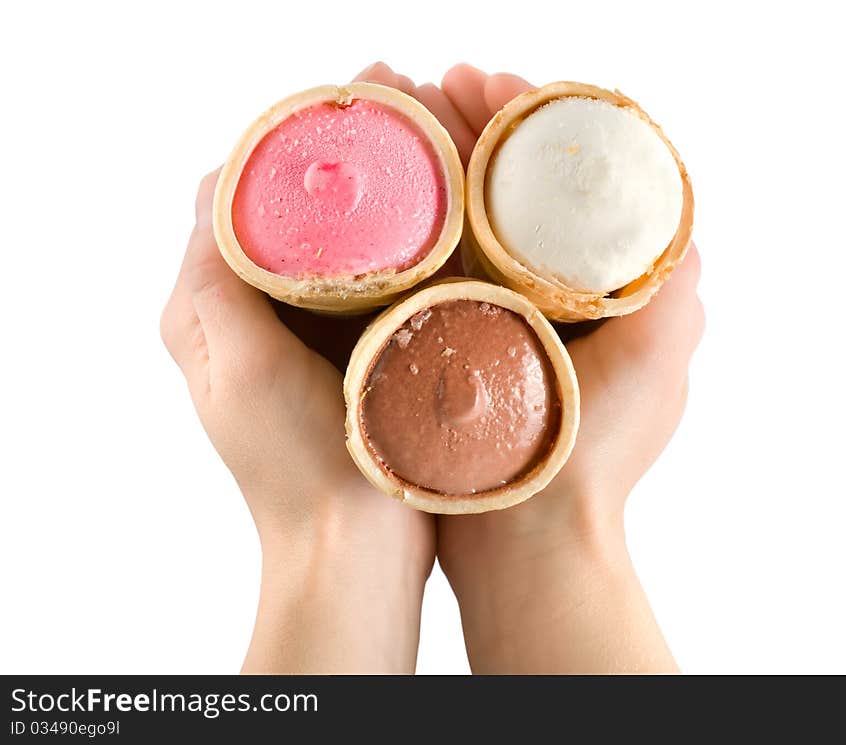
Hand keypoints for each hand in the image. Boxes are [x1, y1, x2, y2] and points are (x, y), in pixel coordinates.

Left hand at [160, 166, 434, 672]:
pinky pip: (369, 275)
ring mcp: (305, 330)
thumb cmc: (293, 466)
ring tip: (420, 142)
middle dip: (329, 163)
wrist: (353, 545)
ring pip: (330, 239)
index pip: (224, 204)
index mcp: (204, 313)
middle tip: (390, 112)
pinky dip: (394, 239)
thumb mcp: (237, 369)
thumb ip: (213, 282)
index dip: (271, 151)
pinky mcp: (353, 346)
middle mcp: (249, 314)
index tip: (329, 116)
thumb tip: (213, 187)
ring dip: (368, 193)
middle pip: (281, 214)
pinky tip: (434, 210)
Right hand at [408, 64, 703, 672]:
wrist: (525, 532)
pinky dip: (413, 214)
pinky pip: (429, 260)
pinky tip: (388, 179)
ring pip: (465, 213)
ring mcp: (485, 313)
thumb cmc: (590, 452)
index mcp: (589, 289)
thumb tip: (680, 224)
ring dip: (441, 155)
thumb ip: (676, 287)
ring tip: (407, 107)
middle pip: (509, 186)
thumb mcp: (657, 363)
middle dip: (478, 125)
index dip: (532, 123)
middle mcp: (537, 294)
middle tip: (439, 82)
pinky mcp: (441, 337)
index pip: (564, 180)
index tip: (494, 81)